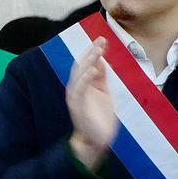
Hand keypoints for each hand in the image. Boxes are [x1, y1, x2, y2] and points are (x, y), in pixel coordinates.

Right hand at [66, 38, 118, 170]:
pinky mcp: (76, 104)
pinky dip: (86, 77)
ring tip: (98, 50)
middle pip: (81, 65)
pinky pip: (79, 88)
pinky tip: (94, 69)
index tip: (103, 39)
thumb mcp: (103, 92)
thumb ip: (101, 78)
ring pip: (79, 73)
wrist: (95, 140)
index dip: (93, 51)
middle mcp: (76, 88)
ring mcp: (75, 95)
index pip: (85, 64)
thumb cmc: (99, 118)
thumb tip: (102, 61)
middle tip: (101, 40)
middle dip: (91, 51)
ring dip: (89, 61)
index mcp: (82, 84)